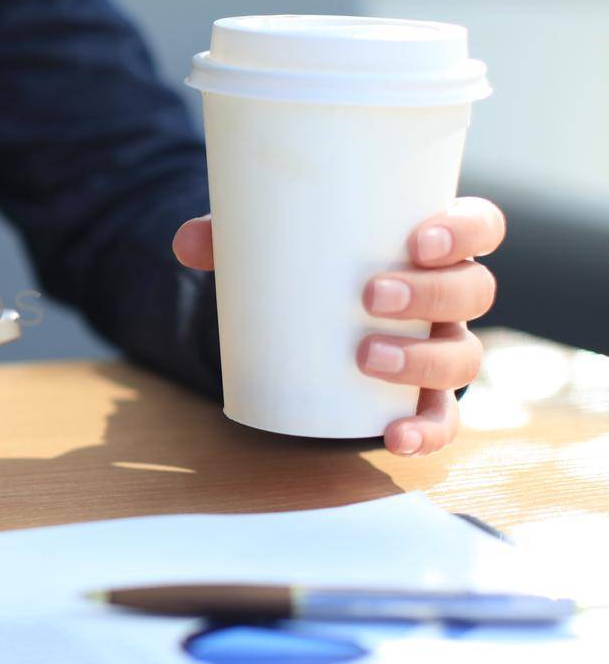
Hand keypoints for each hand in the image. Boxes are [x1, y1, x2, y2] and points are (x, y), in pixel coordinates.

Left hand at [172, 198, 505, 456]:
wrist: (313, 321)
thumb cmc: (310, 267)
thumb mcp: (276, 244)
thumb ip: (232, 236)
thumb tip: (185, 243)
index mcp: (430, 246)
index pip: (479, 226)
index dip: (465, 230)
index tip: (419, 238)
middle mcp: (448, 298)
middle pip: (473, 291)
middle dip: (431, 293)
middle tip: (371, 295)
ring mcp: (440, 348)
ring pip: (462, 356)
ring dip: (422, 359)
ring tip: (366, 356)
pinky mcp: (421, 399)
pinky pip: (441, 421)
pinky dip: (424, 433)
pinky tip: (392, 437)